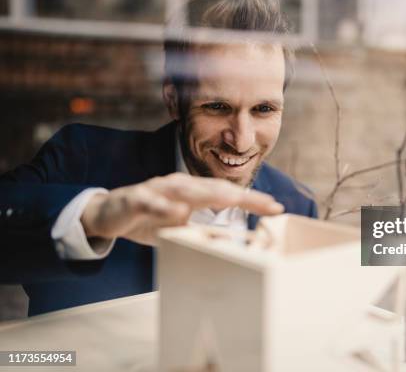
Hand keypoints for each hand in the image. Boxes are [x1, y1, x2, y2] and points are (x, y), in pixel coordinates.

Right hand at [80, 172, 283, 245]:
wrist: (108, 215)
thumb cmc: (149, 219)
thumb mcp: (179, 229)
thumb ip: (202, 231)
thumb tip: (230, 240)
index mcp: (192, 192)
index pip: (227, 194)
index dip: (252, 201)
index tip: (276, 208)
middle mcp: (179, 186)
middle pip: (214, 188)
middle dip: (242, 195)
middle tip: (267, 204)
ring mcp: (157, 190)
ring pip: (186, 189)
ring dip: (209, 194)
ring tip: (233, 200)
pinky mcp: (136, 198)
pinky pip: (150, 202)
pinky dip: (162, 206)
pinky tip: (175, 211)